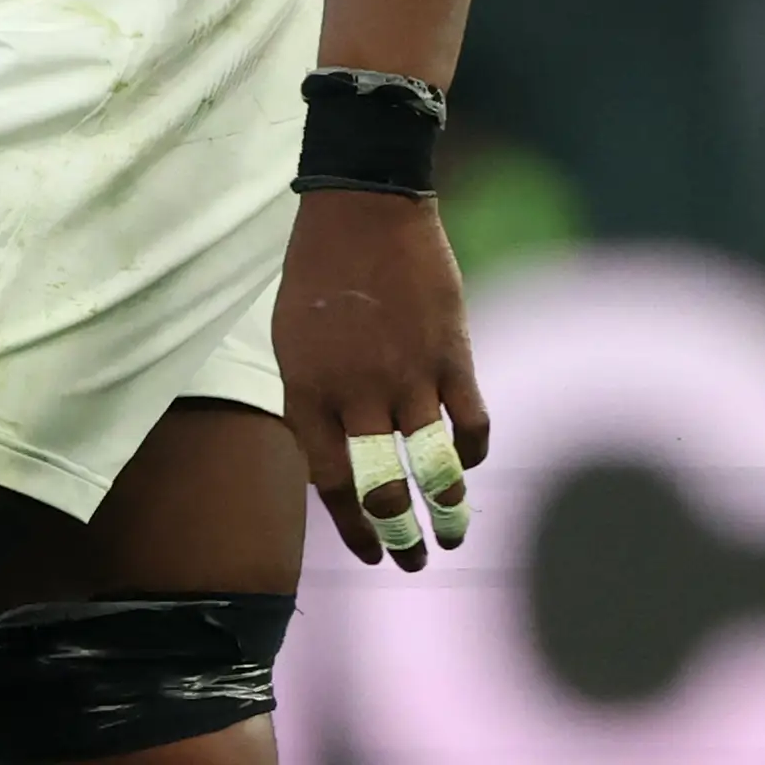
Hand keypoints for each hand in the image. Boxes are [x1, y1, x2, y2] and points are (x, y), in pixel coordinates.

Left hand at [275, 191, 492, 571]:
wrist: (364, 206)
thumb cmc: (319, 273)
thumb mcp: (292, 342)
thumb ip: (313, 404)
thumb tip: (337, 463)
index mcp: (308, 392)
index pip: (331, 485)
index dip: (353, 530)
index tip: (371, 553)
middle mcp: (358, 395)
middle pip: (384, 490)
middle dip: (400, 536)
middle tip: (413, 557)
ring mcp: (409, 376)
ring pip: (434, 468)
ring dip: (447, 511)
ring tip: (452, 533)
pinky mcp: (452, 355)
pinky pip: (472, 423)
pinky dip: (472, 452)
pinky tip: (468, 461)